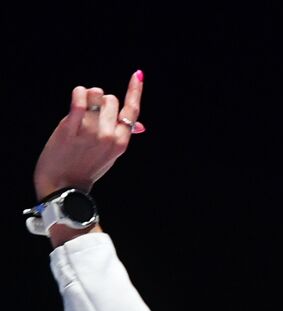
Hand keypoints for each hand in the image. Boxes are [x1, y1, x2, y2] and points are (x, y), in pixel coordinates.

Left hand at [34, 71, 144, 199]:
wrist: (63, 184)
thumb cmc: (86, 167)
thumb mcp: (111, 154)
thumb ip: (122, 135)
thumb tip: (140, 124)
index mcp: (121, 141)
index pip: (132, 111)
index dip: (135, 90)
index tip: (138, 75)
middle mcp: (109, 136)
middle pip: (111, 100)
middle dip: (101, 101)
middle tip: (91, 113)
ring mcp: (90, 132)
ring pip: (96, 96)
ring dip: (88, 96)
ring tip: (81, 106)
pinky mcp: (71, 128)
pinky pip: (79, 100)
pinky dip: (79, 94)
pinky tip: (78, 95)